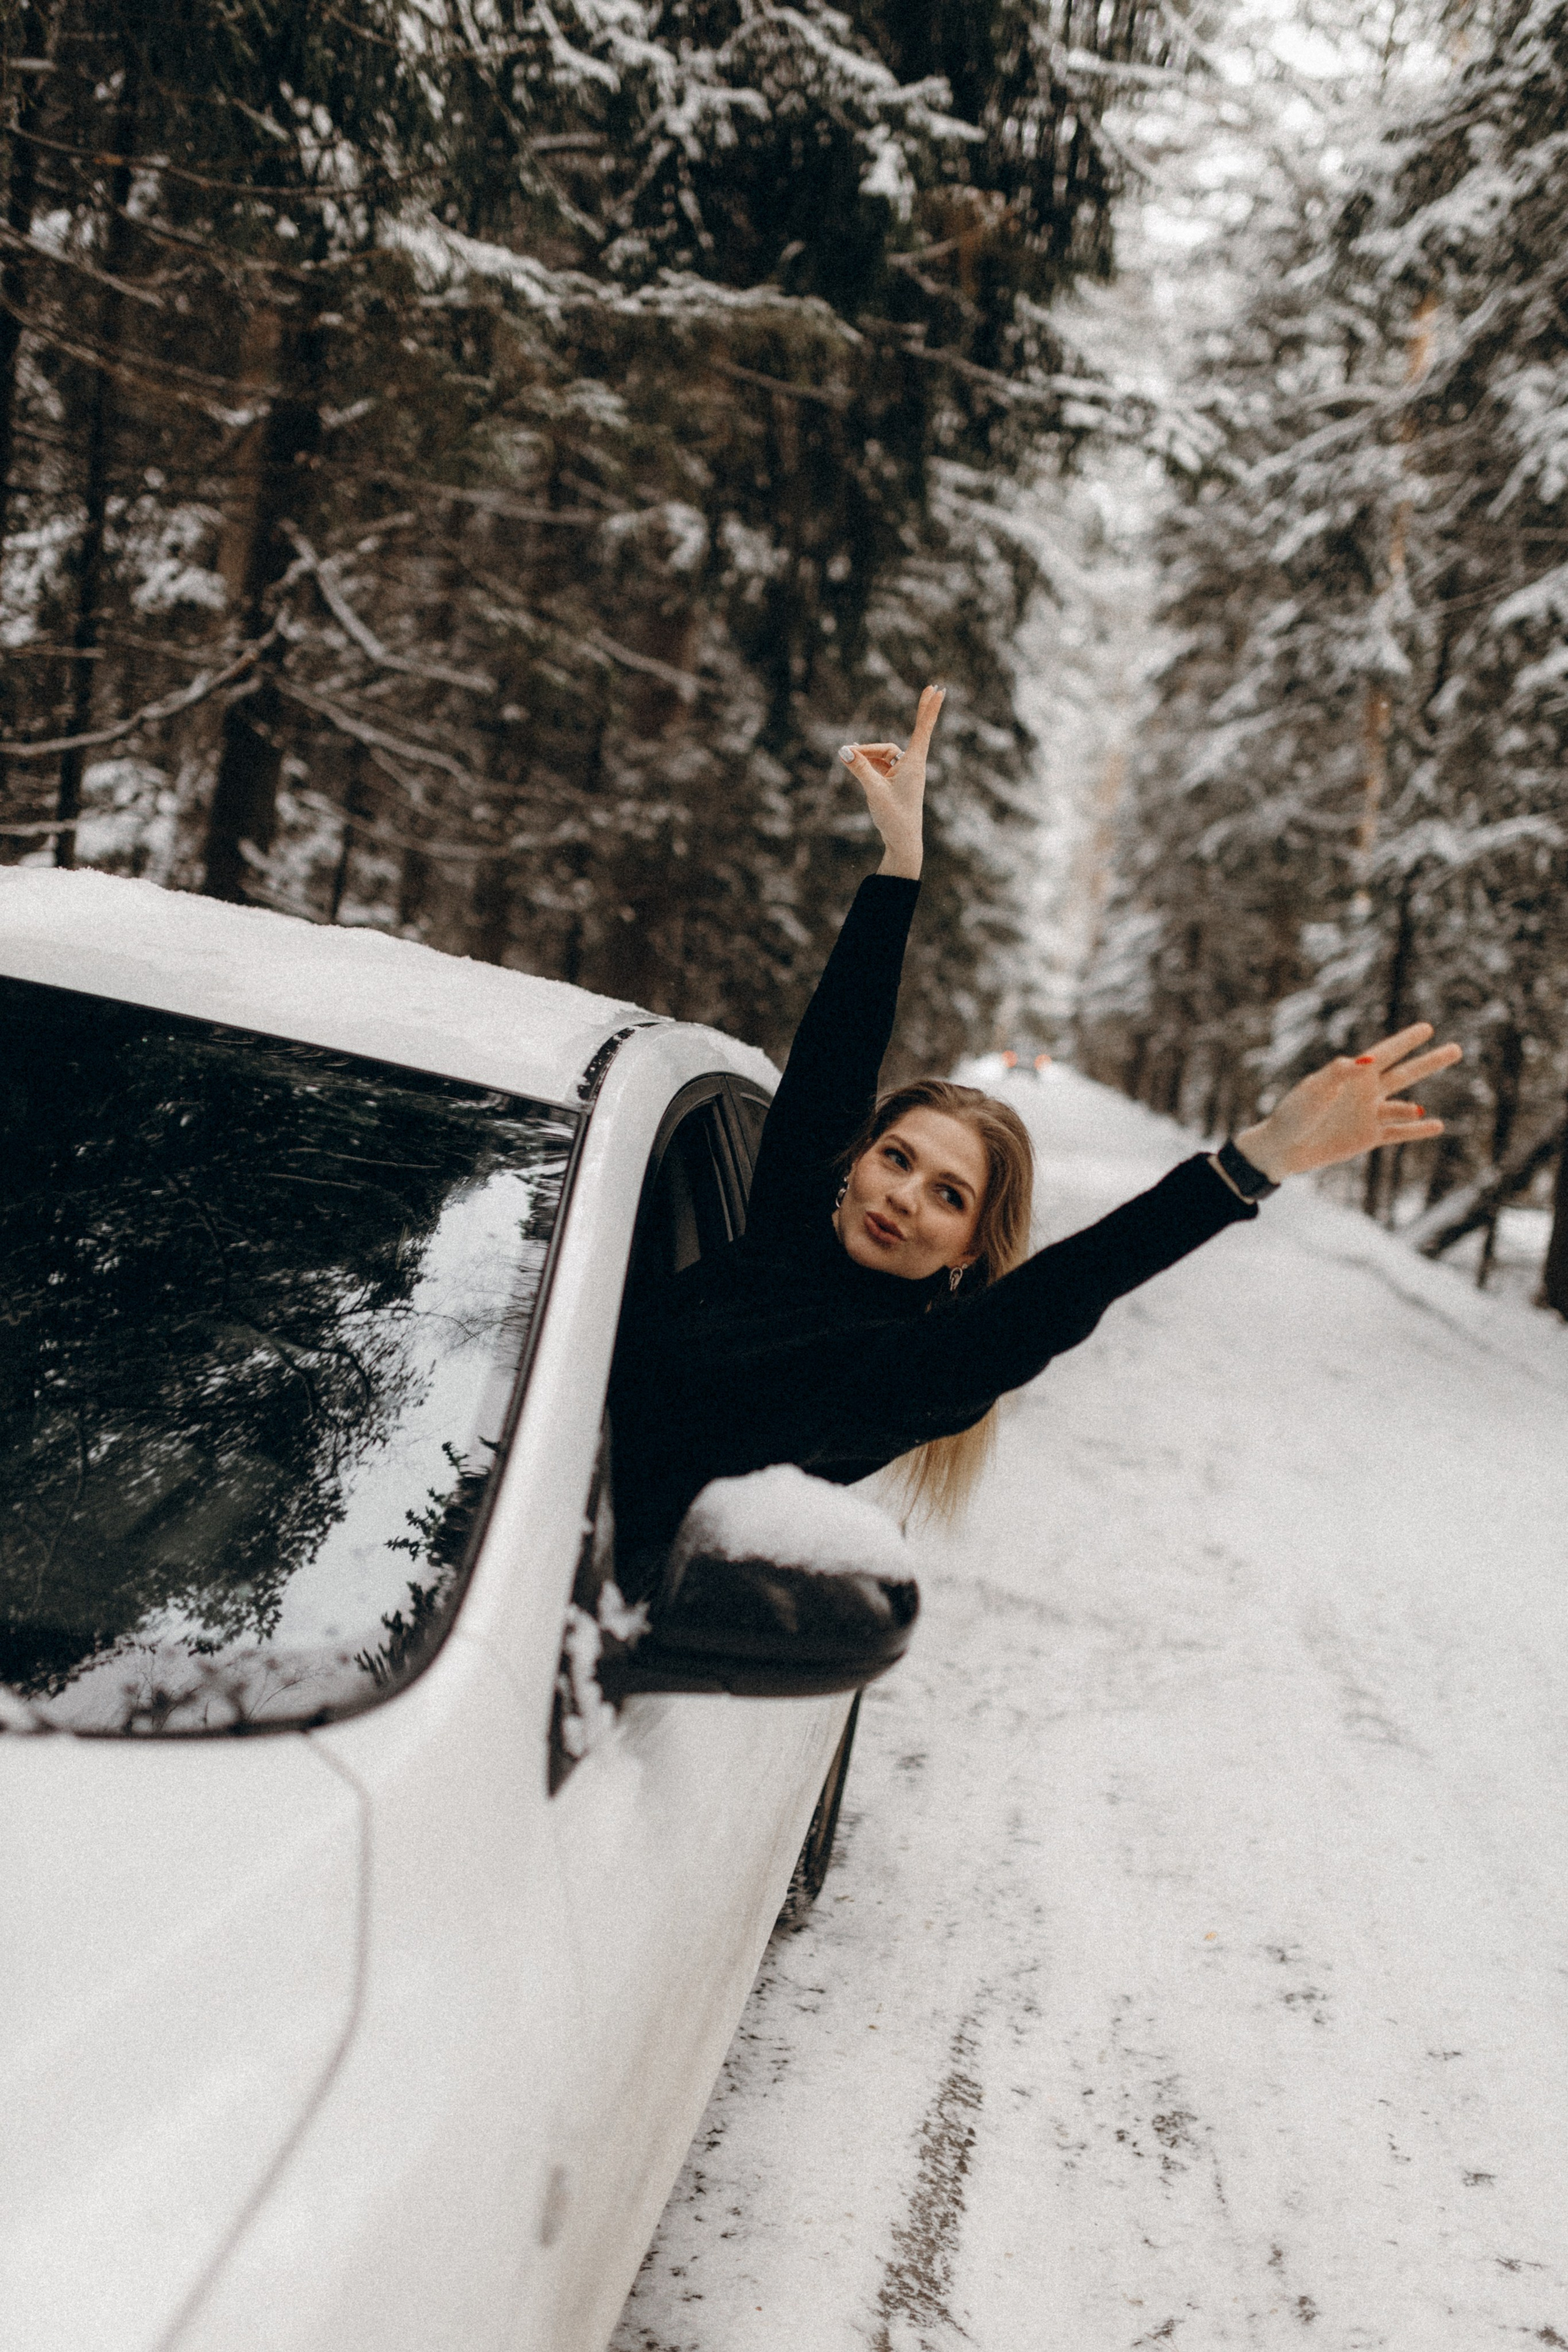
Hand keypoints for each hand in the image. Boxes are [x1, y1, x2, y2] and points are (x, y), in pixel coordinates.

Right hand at [838, 685, 944, 878]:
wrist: (902, 842)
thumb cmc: (894, 817)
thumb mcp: (873, 791)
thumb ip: (859, 768)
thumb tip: (843, 750)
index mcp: (913, 764)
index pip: (922, 730)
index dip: (929, 709)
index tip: (938, 690)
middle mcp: (911, 765)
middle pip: (908, 733)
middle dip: (918, 712)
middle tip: (933, 688)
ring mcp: (903, 773)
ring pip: (884, 753)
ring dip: (867, 754)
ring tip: (847, 756)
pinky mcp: (895, 780)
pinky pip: (880, 764)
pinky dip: (868, 762)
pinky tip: (853, 759)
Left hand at [1236, 1023, 1462, 1181]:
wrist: (1284, 1147)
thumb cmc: (1294, 1114)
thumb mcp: (1314, 1090)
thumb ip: (1338, 1073)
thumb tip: (1366, 1059)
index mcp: (1352, 1075)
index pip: (1386, 1053)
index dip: (1407, 1040)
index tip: (1428, 1028)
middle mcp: (1366, 1092)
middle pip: (1405, 1073)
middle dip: (1430, 1061)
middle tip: (1457, 1049)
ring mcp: (1369, 1115)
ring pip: (1405, 1106)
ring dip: (1415, 1108)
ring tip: (1418, 1109)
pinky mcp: (1369, 1137)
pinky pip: (1399, 1133)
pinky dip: (1417, 1130)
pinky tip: (1438, 1126)